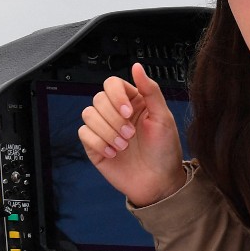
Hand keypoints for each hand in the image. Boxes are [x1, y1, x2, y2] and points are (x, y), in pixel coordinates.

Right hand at [78, 63, 185, 205]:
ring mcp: (104, 129)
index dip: (116, 96)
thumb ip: (150, 90)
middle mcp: (116, 113)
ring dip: (107, 131)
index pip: (112, 84)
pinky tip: (114, 153)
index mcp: (133, 102)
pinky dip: (99, 143)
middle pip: (98, 99)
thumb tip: (137, 67)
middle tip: (130, 134)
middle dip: (114, 118)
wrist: (159, 182)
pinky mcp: (95, 146)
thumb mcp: (163, 117)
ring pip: (88, 114)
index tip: (128, 111)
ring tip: (124, 145)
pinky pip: (84, 134)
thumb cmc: (165, 151)